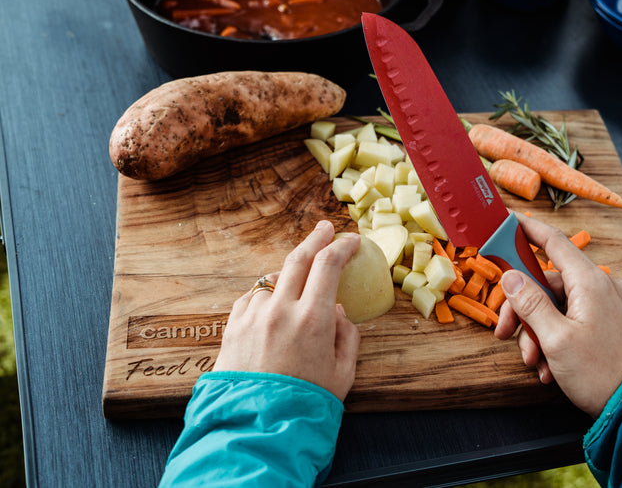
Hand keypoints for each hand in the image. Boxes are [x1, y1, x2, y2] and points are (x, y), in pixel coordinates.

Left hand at [214, 220, 361, 401]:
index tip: (352, 241)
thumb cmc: (305, 404)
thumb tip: (339, 311)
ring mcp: (253, 316)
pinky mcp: (232, 327)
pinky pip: (251, 298)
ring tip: (298, 289)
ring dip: (287, 277)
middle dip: (315, 239)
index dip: (342, 246)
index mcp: (313, 319)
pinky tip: (272, 306)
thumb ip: (347, 336)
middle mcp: (280, 310)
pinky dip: (265, 295)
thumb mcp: (343, 374)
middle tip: (325, 229)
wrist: (257, 428)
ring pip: (272, 280)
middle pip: (298, 258)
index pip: (329, 265)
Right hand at [495, 214, 621, 417]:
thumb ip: (530, 303)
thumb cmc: (598, 373)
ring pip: (556, 304)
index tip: (510, 222)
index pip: (554, 243)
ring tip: (534, 360)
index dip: (529, 230)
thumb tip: (510, 276)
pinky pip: (571, 317)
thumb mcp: (554, 338)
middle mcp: (601, 286)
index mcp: (590, 282)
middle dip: (523, 310)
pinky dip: (554, 337)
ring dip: (537, 331)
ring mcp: (606, 303)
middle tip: (506, 333)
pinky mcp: (607, 319)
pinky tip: (548, 364)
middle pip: (547, 283)